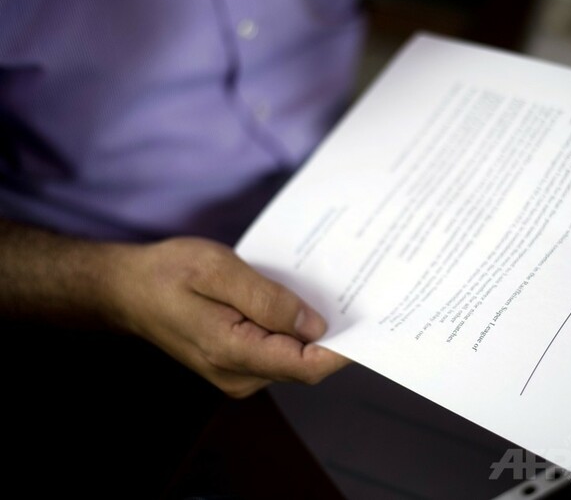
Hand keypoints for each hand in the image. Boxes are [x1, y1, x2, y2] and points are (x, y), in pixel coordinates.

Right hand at [109, 237, 348, 397]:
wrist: (127, 289)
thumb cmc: (168, 274)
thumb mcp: (219, 271)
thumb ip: (268, 300)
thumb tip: (313, 325)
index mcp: (233, 352)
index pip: (305, 367)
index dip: (342, 350)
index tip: (368, 325)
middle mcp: (238, 374)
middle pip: (303, 364)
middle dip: (330, 334)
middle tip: (350, 293)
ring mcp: (237, 373)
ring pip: (292, 358)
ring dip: (309, 329)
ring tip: (318, 290)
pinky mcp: (236, 363)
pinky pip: (277, 351)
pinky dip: (291, 330)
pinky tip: (292, 301)